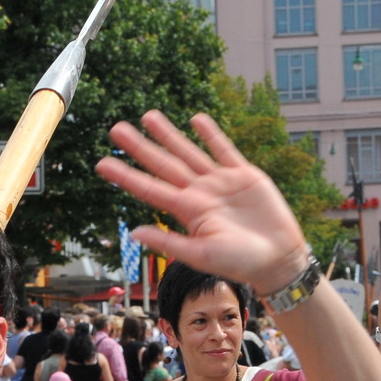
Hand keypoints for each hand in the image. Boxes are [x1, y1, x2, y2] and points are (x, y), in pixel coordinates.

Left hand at [96, 111, 307, 295]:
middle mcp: (199, 193)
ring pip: (189, 152)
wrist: (278, 260)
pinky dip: (211, 134)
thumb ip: (168, 242)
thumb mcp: (201, 256)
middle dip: (141, 146)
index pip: (150, 189)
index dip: (126, 176)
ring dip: (168, 135)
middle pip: (164, 164)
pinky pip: (224, 150)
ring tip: (148, 116)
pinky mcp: (245, 175)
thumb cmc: (240, 264)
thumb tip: (133, 232)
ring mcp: (220, 182)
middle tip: (116, 129)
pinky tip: (196, 120)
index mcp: (187, 211)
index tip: (102, 164)